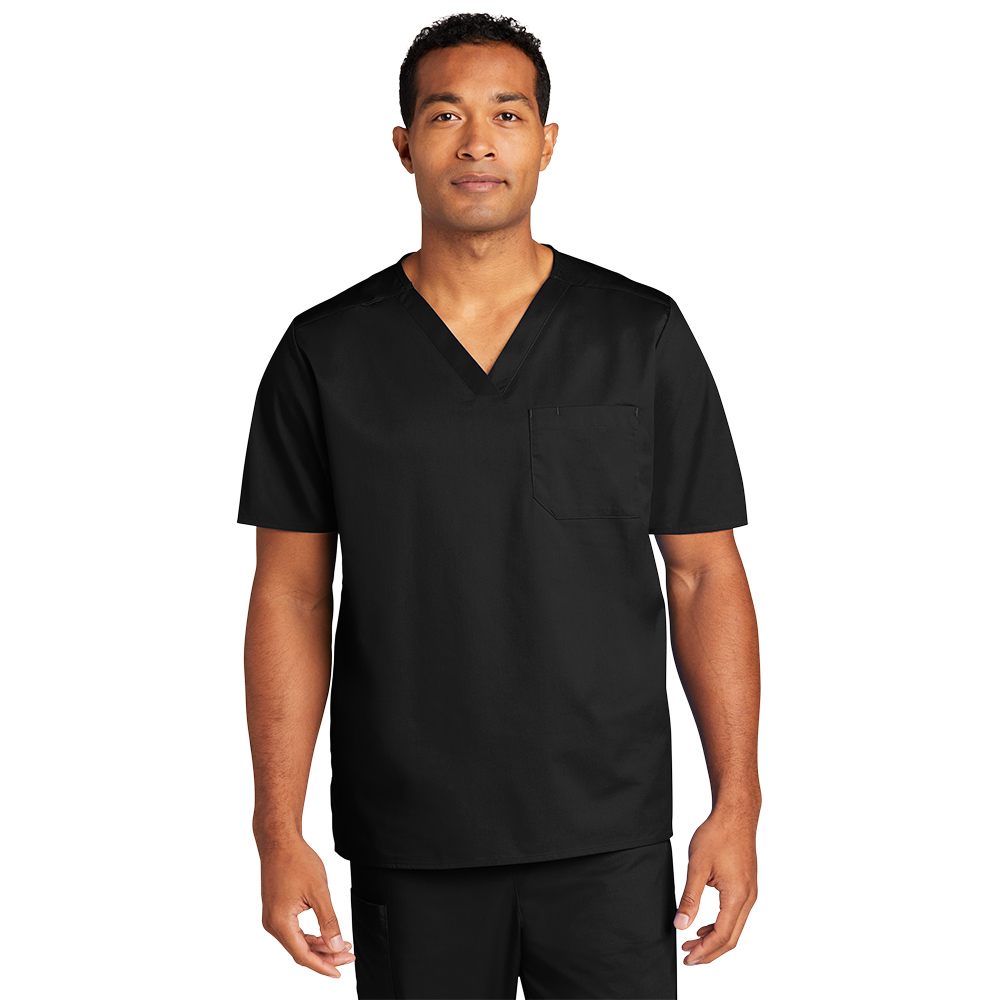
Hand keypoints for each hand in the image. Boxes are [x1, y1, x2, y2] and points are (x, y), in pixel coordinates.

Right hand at [258, 835, 356, 977]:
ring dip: (319, 946)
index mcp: (281, 923)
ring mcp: (273, 918)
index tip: (340, 971)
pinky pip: (294, 932)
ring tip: (342, 945)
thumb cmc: (296, 861)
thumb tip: (336, 946)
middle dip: (326, 956)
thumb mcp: (319, 891)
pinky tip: (326, 935)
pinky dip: (310, 936)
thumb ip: (329, 921)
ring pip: (297, 942)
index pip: (303, 956)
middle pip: (301, 951)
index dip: (323, 966)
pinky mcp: (276, 911)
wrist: (279, 842)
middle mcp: (273, 924)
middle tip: (349, 955)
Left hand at [673, 804, 757, 965]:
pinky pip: (735, 915)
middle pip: (731, 938)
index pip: (722, 936)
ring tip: (692, 942)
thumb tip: (681, 924)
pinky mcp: (746, 886)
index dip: (704, 951)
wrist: (736, 814)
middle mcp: (748, 898)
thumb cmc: (718, 834)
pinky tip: (704, 925)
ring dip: (714, 939)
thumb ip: (690, 898)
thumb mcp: (697, 866)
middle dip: (710, 952)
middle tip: (688, 957)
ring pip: (734, 928)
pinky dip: (720, 925)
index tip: (688, 958)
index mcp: (737, 896)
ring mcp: (750, 893)